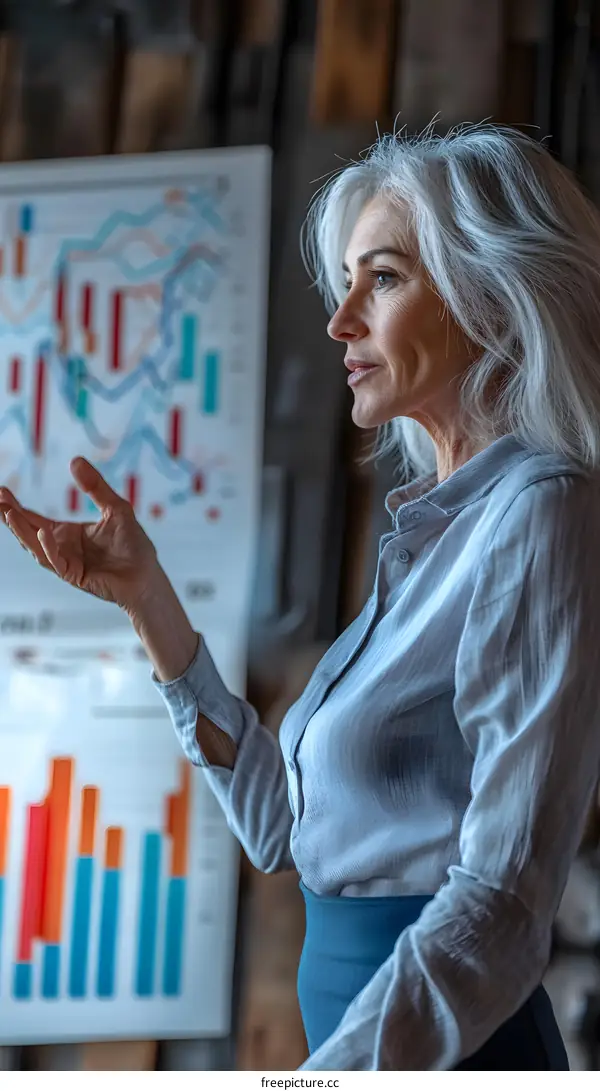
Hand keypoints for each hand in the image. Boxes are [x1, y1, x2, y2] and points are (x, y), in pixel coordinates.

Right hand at [0, 457, 159, 612]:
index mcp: (67, 533)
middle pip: (28, 531)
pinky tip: (42, 532)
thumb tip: (74, 460)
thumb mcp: (115, 507)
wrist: (147, 574)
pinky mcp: (74, 575)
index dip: (17, 506)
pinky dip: (48, 547)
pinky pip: (56, 561)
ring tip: (7, 513)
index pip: (34, 518)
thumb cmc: (133, 544)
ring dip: (21, 531)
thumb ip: (95, 486)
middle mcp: (61, 548)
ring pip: (36, 547)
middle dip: (10, 517)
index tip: (1, 491)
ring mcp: (65, 563)